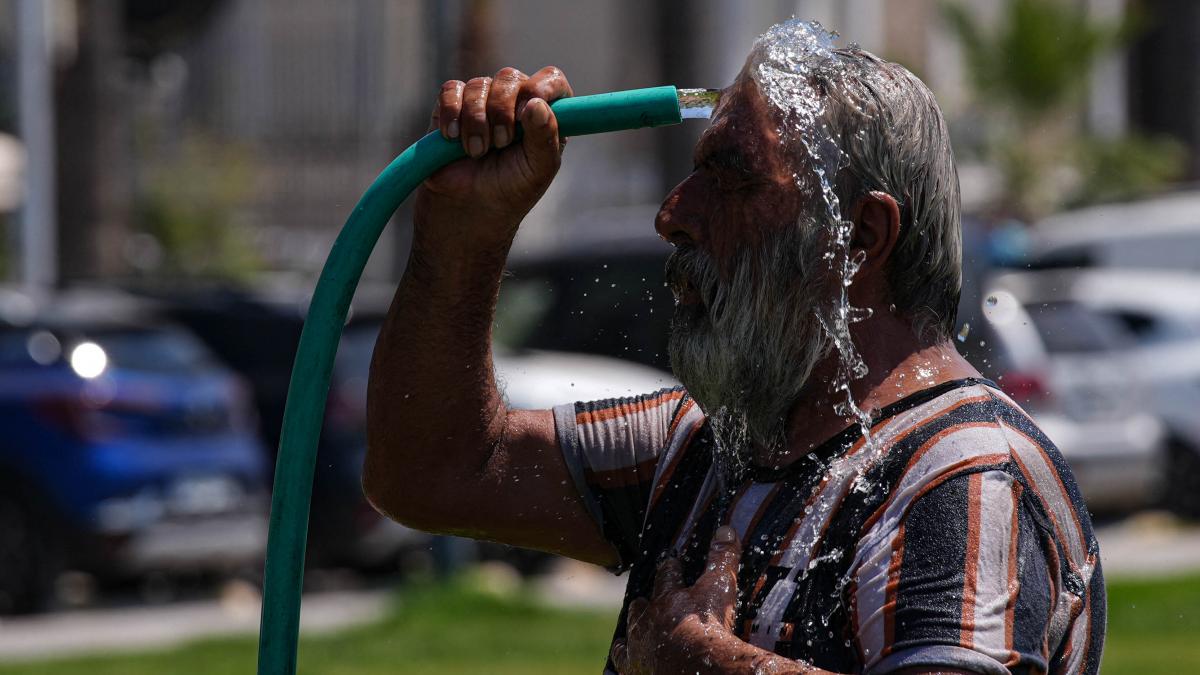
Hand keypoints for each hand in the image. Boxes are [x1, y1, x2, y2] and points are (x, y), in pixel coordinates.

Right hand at [416, 66, 572, 245]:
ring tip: (476, 152)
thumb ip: (545, 136)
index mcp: (544, 114)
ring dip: (476, 121)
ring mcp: (482, 100)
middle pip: (510, 78)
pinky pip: (450, 91)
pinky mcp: (452, 106)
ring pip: (479, 85)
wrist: (468, 208)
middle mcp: (514, 101)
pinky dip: (452, 113)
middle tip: (501, 144)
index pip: (551, 79)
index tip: (531, 106)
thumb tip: (537, 104)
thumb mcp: (538, 169)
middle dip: (503, 111)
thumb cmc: (510, 190)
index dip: (542, 86)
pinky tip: (452, 137)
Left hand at [611, 526, 741, 673]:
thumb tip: (726, 528)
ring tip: (635, 625)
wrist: (697, 668)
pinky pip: (621, 661)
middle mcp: (648, 619)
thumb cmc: (710, 628)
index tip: (672, 564)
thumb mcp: (720, 589)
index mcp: (667, 597)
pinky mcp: (634, 668)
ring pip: (629, 632)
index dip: (670, 569)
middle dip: (645, 601)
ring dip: (633, 626)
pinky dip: (622, 657)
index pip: (666, 575)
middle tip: (646, 598)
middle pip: (642, 605)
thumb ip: (723, 559)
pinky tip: (621, 657)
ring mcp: (638, 645)